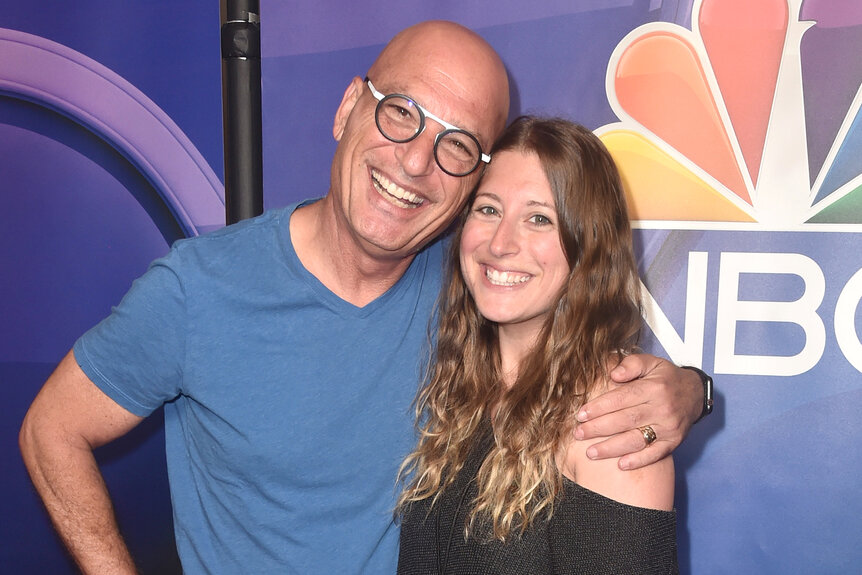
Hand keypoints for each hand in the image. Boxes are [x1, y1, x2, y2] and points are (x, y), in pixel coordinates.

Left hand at [574, 354, 702, 469]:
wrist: (695, 394)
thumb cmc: (665, 377)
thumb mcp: (651, 362)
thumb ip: (631, 364)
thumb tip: (613, 374)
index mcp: (654, 388)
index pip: (621, 398)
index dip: (599, 407)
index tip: (580, 415)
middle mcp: (662, 408)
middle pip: (625, 420)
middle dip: (599, 429)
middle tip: (578, 434)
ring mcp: (669, 427)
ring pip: (637, 440)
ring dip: (612, 448)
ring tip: (591, 453)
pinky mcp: (674, 442)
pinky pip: (656, 454)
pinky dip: (639, 460)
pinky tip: (621, 465)